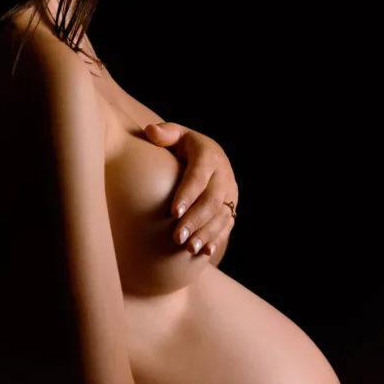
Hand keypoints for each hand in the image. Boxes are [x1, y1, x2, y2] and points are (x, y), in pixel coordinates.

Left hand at [143, 121, 238, 257]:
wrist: (210, 158)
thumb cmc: (184, 147)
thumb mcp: (176, 135)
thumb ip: (165, 134)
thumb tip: (150, 131)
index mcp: (209, 156)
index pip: (199, 176)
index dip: (188, 194)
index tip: (173, 212)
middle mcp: (224, 174)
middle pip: (212, 200)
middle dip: (195, 219)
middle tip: (177, 237)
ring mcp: (230, 192)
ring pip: (222, 216)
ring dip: (206, 233)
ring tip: (188, 247)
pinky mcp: (232, 207)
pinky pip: (228, 225)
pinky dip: (217, 239)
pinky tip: (204, 252)